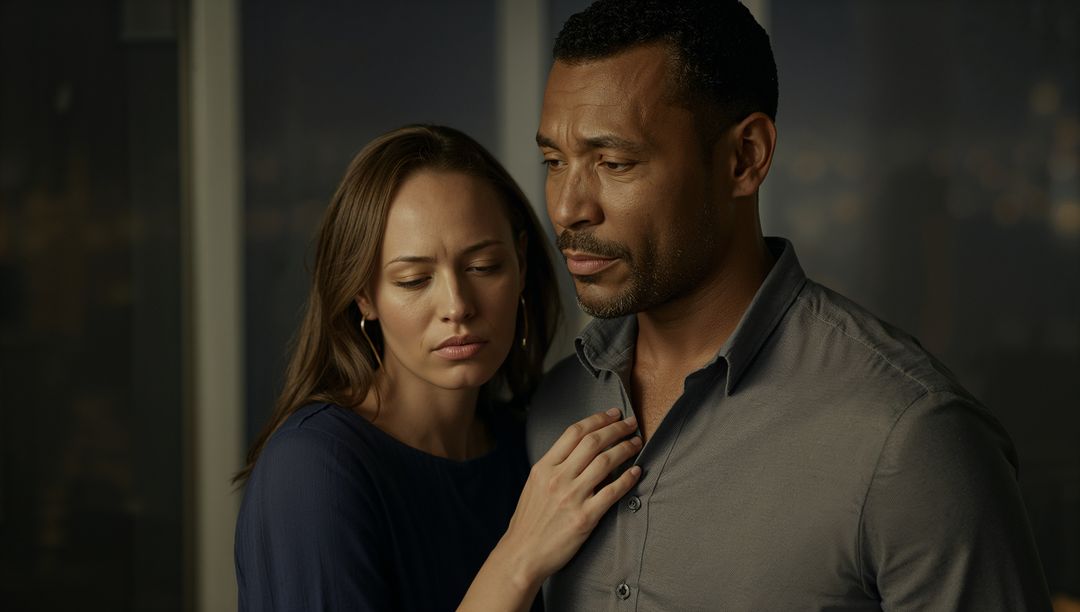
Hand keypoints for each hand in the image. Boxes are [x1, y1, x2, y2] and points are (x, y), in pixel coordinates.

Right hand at [498, 408, 642, 590]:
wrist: (522, 555)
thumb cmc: (529, 522)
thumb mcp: (534, 485)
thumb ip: (554, 467)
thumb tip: (579, 452)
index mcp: (544, 467)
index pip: (574, 432)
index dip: (597, 419)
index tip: (612, 414)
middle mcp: (558, 478)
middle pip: (593, 442)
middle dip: (616, 428)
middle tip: (631, 422)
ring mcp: (572, 497)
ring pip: (605, 462)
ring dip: (625, 448)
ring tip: (636, 442)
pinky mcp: (585, 517)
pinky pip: (612, 492)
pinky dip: (627, 478)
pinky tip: (636, 471)